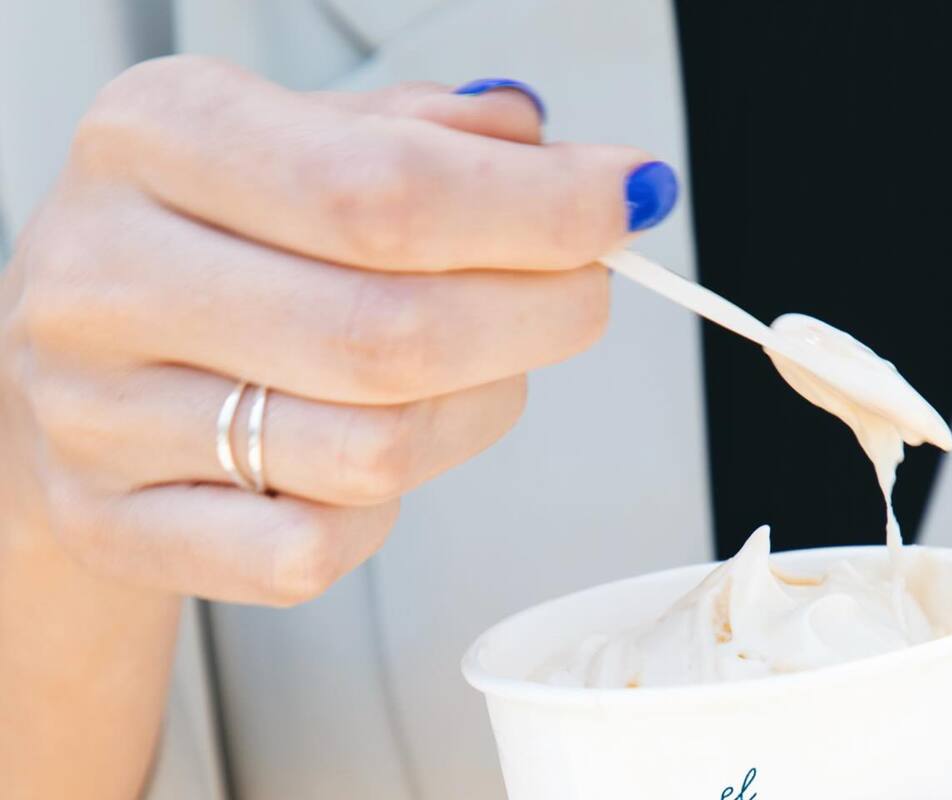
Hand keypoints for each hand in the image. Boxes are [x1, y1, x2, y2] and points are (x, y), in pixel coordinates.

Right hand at [0, 56, 668, 605]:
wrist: (74, 350)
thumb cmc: (213, 238)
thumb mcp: (298, 139)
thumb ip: (426, 137)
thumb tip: (553, 155)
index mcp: (158, 139)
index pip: (385, 190)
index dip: (541, 210)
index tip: (627, 203)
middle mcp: (109, 275)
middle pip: (394, 332)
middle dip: (542, 315)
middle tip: (583, 294)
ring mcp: (98, 416)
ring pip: (375, 452)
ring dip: (477, 410)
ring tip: (478, 366)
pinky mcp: (115, 525)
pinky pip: (312, 551)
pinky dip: (384, 510)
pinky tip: (376, 448)